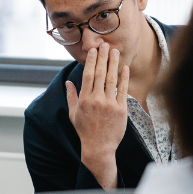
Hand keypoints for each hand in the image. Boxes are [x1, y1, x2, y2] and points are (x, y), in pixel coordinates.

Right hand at [67, 43, 129, 188]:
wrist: (98, 148)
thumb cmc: (84, 131)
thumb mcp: (73, 114)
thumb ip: (71, 96)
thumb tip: (67, 82)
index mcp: (84, 99)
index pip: (88, 75)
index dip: (91, 61)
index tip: (93, 50)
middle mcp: (96, 100)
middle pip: (100, 74)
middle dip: (102, 57)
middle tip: (105, 45)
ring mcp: (109, 104)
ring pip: (112, 79)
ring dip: (114, 63)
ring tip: (115, 51)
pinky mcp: (121, 109)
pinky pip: (122, 90)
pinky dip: (124, 78)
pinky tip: (125, 68)